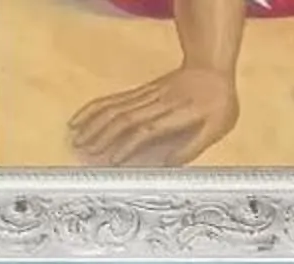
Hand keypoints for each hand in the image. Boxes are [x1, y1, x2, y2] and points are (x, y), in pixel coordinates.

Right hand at [70, 68, 239, 166]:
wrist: (211, 67)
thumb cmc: (218, 101)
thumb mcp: (217, 128)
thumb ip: (193, 147)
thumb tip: (168, 166)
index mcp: (178, 114)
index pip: (147, 130)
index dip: (128, 146)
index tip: (113, 161)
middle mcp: (158, 102)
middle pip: (124, 117)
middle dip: (102, 136)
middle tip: (85, 153)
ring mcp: (147, 95)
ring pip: (115, 107)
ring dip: (94, 123)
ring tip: (76, 138)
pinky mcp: (141, 91)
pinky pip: (114, 99)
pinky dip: (95, 108)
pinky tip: (80, 118)